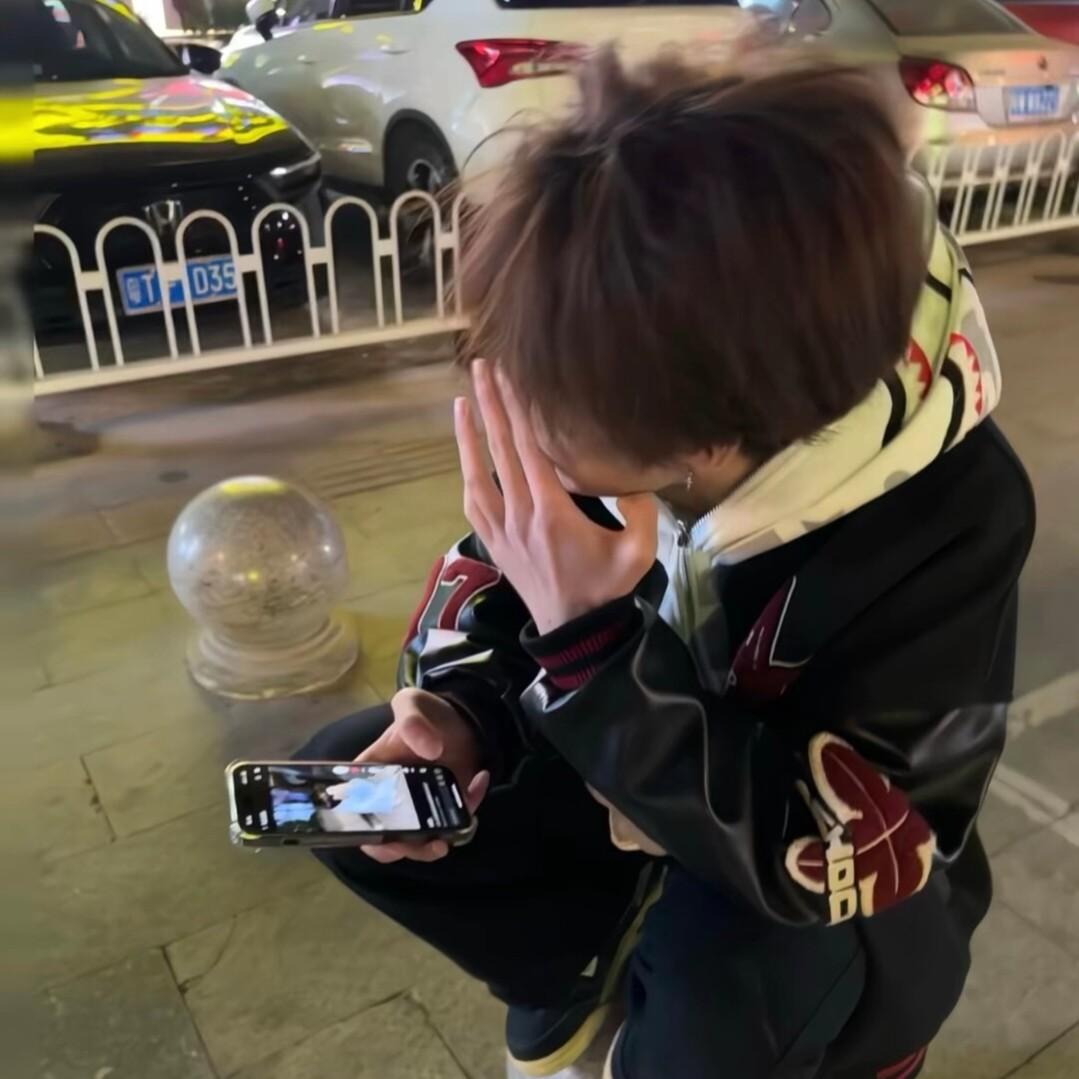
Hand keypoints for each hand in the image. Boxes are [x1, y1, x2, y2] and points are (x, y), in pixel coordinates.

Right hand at [355, 687, 489, 862]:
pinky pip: (453, 823)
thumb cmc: (425, 714)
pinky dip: (468, 810)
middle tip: (431, 843)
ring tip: (456, 830)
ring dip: (437, 843)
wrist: (460, 717)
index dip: (365, 834)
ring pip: (419, 842)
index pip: (356, 813)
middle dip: (406, 848)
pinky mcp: (444, 809)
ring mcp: (418, 808)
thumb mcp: (411, 704)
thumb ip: (411, 720)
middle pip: (386, 839)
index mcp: (370, 777)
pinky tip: (479, 780)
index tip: (386, 838)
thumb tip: (428, 749)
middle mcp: (390, 799)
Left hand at [455, 359, 657, 633]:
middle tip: (481, 367)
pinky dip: (467, 473)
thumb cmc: (607, 589)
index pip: (528, 449)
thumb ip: (640, 511)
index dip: (517, 409)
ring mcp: (501, 529)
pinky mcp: (494, 542)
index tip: (509, 376)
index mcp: (552, 511)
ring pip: (476, 474)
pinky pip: (473, 502)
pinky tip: (466, 455)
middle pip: (499, 450)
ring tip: (462, 400)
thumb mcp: (638, 552)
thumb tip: (634, 478)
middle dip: (490, 405)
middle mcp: (519, 514)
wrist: (574, 632)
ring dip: (468, 435)